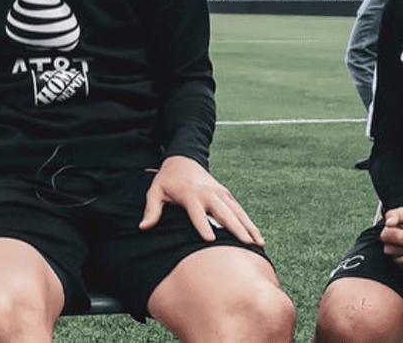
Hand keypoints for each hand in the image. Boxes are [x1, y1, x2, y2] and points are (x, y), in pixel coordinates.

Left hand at [139, 155, 264, 245]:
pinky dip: (249, 222)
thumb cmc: (167, 180)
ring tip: (259, 244)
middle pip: (223, 212)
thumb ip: (151, 210)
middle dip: (235, 228)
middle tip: (246, 245)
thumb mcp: (155, 191)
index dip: (203, 225)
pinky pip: (239, 210)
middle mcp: (208, 193)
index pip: (197, 212)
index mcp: (189, 194)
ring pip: (236, 211)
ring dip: (248, 227)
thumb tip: (143, 227)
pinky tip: (258, 237)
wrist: (183, 159)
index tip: (210, 240)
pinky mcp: (225, 194)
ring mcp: (219, 193)